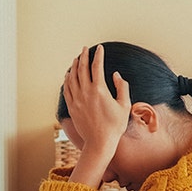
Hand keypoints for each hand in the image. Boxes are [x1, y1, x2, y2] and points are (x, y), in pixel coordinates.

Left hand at [62, 45, 130, 187]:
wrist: (100, 142)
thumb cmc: (115, 125)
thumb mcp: (124, 105)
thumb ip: (122, 87)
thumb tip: (116, 74)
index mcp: (99, 90)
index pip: (97, 66)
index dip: (98, 55)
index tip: (100, 48)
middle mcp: (86, 92)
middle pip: (82, 68)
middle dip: (84, 56)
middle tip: (85, 48)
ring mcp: (77, 99)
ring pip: (72, 77)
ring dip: (74, 66)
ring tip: (76, 59)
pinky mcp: (72, 107)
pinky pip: (67, 89)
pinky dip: (67, 79)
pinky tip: (69, 75)